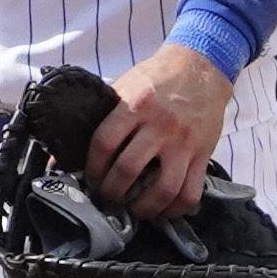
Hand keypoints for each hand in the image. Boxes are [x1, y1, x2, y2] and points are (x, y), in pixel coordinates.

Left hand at [82, 44, 232, 219]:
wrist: (201, 67)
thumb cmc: (157, 77)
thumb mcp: (125, 85)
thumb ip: (105, 114)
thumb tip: (73, 142)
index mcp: (134, 106)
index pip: (104, 143)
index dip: (92, 167)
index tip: (89, 178)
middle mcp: (160, 126)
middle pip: (128, 169)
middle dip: (111, 191)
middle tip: (105, 198)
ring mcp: (183, 143)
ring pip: (163, 188)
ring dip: (143, 206)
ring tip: (131, 210)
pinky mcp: (203, 155)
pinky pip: (191, 192)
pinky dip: (175, 208)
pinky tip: (162, 210)